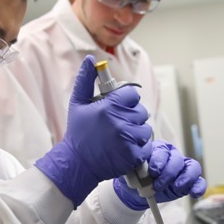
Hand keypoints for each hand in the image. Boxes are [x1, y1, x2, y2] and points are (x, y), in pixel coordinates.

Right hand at [36, 56, 151, 206]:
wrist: (77, 164)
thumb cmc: (77, 133)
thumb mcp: (77, 104)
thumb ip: (85, 80)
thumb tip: (90, 59)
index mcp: (108, 107)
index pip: (132, 94)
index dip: (125, 100)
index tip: (118, 106)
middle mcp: (120, 123)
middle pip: (140, 111)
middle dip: (130, 116)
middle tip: (117, 124)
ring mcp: (128, 140)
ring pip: (145, 128)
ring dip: (136, 132)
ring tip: (121, 137)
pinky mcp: (134, 156)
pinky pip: (147, 145)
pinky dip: (139, 147)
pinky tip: (125, 148)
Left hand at [113, 141, 207, 209]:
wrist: (138, 192)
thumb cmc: (136, 177)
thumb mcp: (132, 171)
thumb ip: (136, 168)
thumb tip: (139, 169)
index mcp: (159, 150)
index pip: (163, 151)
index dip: (159, 161)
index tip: (152, 172)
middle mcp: (173, 156)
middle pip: (177, 160)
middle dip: (168, 173)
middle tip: (158, 185)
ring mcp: (183, 169)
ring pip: (192, 167)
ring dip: (185, 178)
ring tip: (176, 188)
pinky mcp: (190, 182)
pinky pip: (199, 182)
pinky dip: (198, 187)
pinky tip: (193, 194)